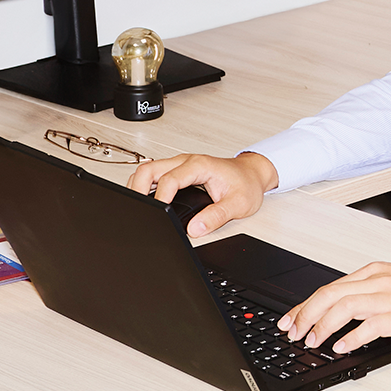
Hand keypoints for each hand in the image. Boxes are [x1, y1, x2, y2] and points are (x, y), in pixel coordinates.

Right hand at [126, 151, 278, 236]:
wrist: (253, 174)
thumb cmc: (246, 184)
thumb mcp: (238, 204)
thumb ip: (216, 217)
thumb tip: (195, 228)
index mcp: (200, 166)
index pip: (170, 179)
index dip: (160, 198)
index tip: (158, 215)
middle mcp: (187, 162)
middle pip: (149, 169)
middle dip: (138, 189)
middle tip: (139, 210)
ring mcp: (181, 165)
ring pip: (148, 170)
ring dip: (138, 186)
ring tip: (140, 207)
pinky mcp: (178, 170)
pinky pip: (154, 174)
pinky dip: (145, 186)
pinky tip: (146, 200)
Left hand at [278, 262, 390, 352]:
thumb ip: (373, 292)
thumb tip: (346, 314)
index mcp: (376, 272)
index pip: (331, 287)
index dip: (306, 305)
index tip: (291, 319)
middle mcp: (379, 281)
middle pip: (330, 294)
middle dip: (305, 314)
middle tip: (293, 333)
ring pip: (344, 306)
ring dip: (322, 325)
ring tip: (312, 342)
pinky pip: (370, 325)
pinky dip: (351, 337)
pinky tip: (342, 347)